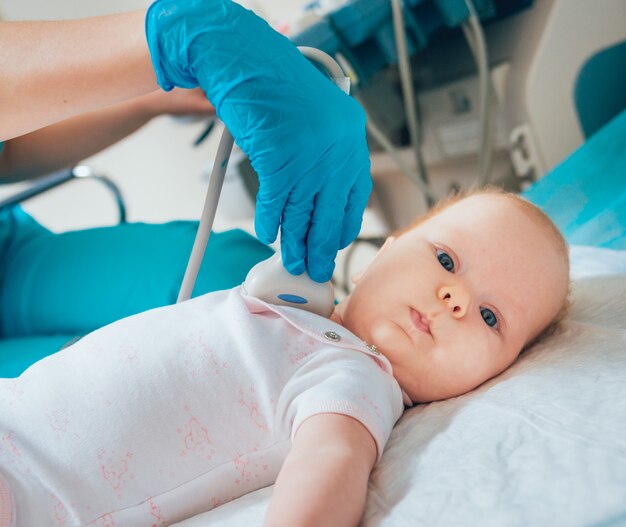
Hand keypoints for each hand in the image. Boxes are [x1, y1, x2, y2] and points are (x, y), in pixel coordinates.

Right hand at [146, 0, 371, 281]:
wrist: (242, 59)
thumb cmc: (275, 88)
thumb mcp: (314, 120)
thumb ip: (324, 156)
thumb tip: (319, 202)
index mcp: (351, 137)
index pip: (355, 194)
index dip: (344, 225)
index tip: (337, 243)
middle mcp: (337, 147)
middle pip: (330, 212)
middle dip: (322, 246)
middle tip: (317, 269)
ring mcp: (310, 156)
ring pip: (303, 215)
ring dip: (295, 243)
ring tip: (293, 262)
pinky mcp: (281, 160)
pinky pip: (275, 204)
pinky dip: (269, 222)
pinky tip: (267, 235)